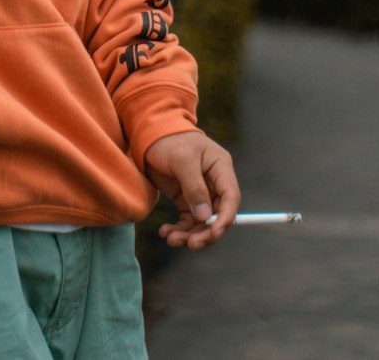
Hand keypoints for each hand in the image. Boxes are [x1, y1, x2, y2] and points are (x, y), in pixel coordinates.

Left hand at [145, 130, 239, 249]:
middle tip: (191, 244)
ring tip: (171, 239)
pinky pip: (188, 221)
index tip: (214, 234)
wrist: (148, 134)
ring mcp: (200, 192)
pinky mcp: (186, 199)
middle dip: (205, 232)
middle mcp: (214, 183)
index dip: (225, 218)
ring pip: (202, 222)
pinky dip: (179, 229)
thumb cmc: (168, 139)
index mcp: (220, 168)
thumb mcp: (181, 159)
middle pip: (217, 215)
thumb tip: (205, 217)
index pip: (231, 198)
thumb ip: (194, 187)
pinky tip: (166, 232)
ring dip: (190, 235)